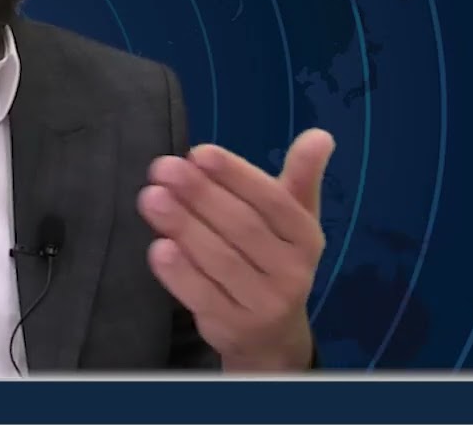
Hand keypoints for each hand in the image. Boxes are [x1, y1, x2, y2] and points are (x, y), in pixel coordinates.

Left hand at [139, 128, 332, 370]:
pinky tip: (158, 247)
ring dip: (183, 226)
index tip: (198, 153)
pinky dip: (179, 273)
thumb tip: (321, 135)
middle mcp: (293, 271)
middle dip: (199, 195)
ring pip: (220, 260)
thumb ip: (300, 177)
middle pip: (242, 228)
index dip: (235, 175)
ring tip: (151, 198)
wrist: (272, 337)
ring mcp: (265, 304)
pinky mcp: (234, 328)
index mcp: (306, 236)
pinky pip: (203, 296)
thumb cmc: (273, 260)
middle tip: (163, 169)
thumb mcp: (291, 220)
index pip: (272, 201)